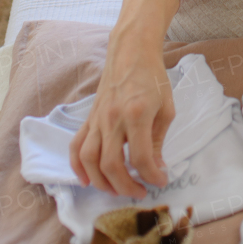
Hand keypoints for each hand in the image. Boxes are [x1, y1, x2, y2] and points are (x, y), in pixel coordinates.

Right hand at [70, 0, 179, 196]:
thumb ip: (158, 140)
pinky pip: (76, 146)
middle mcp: (113, 119)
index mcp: (136, 115)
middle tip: (140, 192)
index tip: (160, 181)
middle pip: (111, 165)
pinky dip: (77, 166)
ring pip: (89, 160)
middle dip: (126, 186)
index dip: (151, 176)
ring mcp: (97, 119)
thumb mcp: (166, 108)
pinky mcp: (89, 118)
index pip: (141, 157)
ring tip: (117, 190)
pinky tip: (86, 180)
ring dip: (102, 182)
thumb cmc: (153, 77)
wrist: (131, 51)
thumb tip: (156, 168)